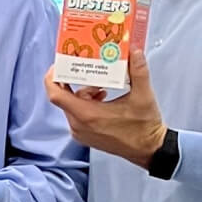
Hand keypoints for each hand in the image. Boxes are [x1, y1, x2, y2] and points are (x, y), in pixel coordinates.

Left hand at [44, 48, 166, 167]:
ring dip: (84, 92)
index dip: (53, 77)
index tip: (59, 64)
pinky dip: (86, 103)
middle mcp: (79, 125)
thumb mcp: (143, 95)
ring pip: (72, 104)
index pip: (56, 95)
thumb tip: (135, 51)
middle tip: (88, 68)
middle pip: (65, 96)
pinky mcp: (85, 135)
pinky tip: (102, 97)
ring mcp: (80, 132)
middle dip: (76, 81)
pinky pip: (77, 114)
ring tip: (102, 86)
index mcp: (87, 115)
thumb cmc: (144, 127)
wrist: (148, 149)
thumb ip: (138, 71)